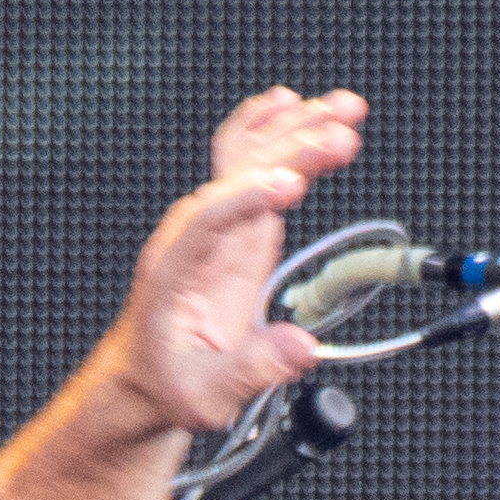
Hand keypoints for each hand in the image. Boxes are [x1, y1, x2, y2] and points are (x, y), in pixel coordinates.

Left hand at [99, 85, 370, 441]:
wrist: (153, 370)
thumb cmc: (174, 380)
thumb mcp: (210, 394)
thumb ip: (253, 369)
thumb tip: (301, 346)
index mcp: (176, 271)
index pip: (208, 220)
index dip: (247, 198)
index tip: (288, 185)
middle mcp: (193, 234)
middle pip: (237, 174)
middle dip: (290, 151)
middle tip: (340, 137)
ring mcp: (216, 222)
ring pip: (249, 157)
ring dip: (295, 129)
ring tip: (346, 109)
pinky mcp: (237, 221)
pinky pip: (249, 162)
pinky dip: (275, 131)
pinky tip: (296, 104)